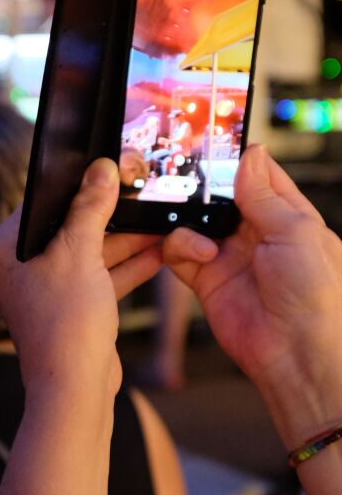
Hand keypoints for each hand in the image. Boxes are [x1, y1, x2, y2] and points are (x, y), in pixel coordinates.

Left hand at [0, 159, 162, 394]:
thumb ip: (91, 209)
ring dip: (125, 237)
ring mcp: (47, 285)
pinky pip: (100, 274)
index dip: (77, 183)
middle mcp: (20, 264)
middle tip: (141, 188)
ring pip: (90, 249)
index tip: (108, 166)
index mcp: (6, 247)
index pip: (42, 202)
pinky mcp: (71, 304)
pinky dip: (127, 264)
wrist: (75, 389)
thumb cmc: (64, 322)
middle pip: (69, 224)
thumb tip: (102, 170)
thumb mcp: (80, 254)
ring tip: (160, 215)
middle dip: (109, 211)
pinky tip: (160, 249)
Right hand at [163, 145, 341, 445]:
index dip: (237, 159)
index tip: (212, 139)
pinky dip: (178, 247)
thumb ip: (264, 194)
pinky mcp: (204, 278)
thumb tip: (250, 154)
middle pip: (217, 196)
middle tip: (183, 176)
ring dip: (188, 219)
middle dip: (200, 187)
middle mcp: (256, 234)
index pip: (259, 176)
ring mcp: (228, 255)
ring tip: (195, 226)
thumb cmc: (315, 297)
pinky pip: (177, 251)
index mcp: (287, 217)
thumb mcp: (296, 232)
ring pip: (192, 220)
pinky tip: (197, 253)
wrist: (295, 355)